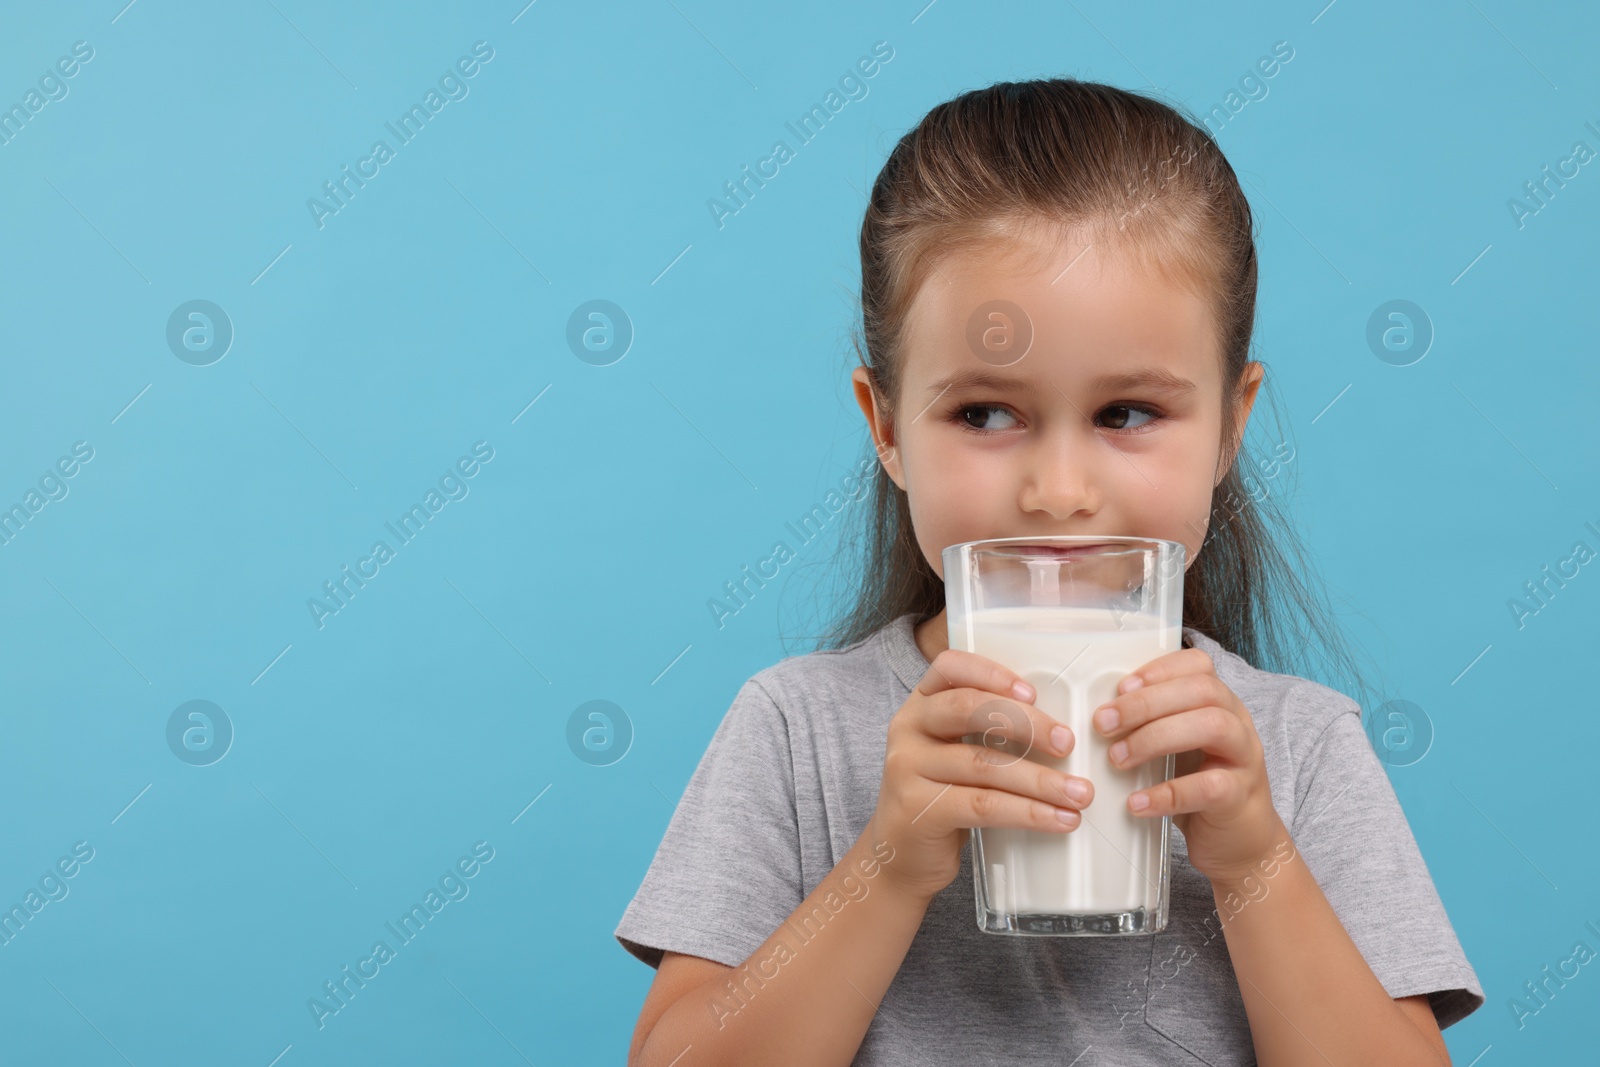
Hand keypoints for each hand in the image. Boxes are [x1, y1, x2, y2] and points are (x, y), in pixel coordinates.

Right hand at [863, 648, 1097, 903]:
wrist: (900, 857)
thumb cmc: (941, 798)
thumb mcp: (953, 754)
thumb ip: (986, 733)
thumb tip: (1057, 729)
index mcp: (920, 706)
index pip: (949, 668)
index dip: (991, 673)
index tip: (1033, 692)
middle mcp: (908, 730)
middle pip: (967, 708)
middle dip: (1026, 723)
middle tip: (1067, 742)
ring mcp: (908, 769)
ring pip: (984, 764)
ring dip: (1041, 780)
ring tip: (1078, 794)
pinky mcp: (919, 810)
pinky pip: (983, 805)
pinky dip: (1028, 812)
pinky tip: (1058, 819)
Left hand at [1091, 647, 1284, 884]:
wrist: (1241, 844)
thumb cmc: (1200, 789)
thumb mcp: (1177, 749)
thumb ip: (1152, 725)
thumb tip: (1100, 712)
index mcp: (1221, 704)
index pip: (1199, 666)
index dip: (1158, 670)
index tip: (1119, 688)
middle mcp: (1238, 724)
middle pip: (1202, 690)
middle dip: (1145, 703)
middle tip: (1103, 724)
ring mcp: (1245, 759)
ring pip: (1212, 727)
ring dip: (1155, 738)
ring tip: (1117, 760)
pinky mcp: (1240, 798)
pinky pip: (1209, 787)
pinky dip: (1167, 794)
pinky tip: (1136, 803)